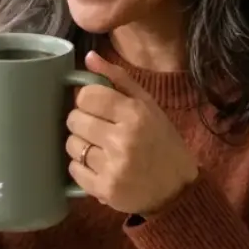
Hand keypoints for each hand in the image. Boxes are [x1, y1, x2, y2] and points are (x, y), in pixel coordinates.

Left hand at [65, 52, 198, 216]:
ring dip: (80, 145)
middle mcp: (123, 139)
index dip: (86, 100)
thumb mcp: (148, 106)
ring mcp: (113, 166)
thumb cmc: (161, 143)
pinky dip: (81, 168)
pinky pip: (73, 170)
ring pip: (71, 145)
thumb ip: (118, 79)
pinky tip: (98, 166)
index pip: (87, 96)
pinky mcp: (104, 189)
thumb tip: (89, 58)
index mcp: (135, 114)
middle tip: (97, 129)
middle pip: (74, 119)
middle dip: (81, 122)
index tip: (95, 106)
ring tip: (99, 149)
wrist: (177, 190)